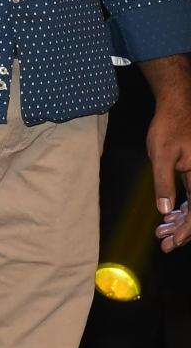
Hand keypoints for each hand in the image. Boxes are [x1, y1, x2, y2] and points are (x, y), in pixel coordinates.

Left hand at [146, 84, 190, 251]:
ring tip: (163, 232)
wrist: (178, 104)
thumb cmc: (169, 127)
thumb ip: (164, 183)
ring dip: (182, 220)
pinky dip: (183, 207)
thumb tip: (164, 211)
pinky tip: (170, 215)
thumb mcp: (161, 154)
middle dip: (183, 230)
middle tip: (165, 243)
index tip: (173, 243)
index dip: (186, 230)